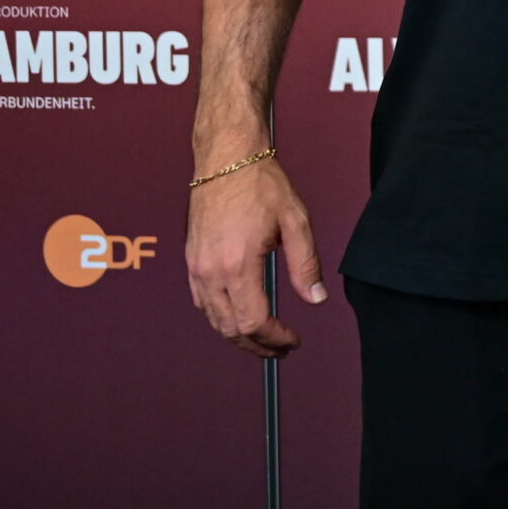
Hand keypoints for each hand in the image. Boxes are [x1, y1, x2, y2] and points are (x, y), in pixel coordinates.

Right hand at [186, 157, 327, 356]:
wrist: (226, 159)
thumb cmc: (261, 184)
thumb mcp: (296, 221)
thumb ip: (306, 264)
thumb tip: (316, 299)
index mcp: (238, 264)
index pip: (253, 321)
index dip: (275, 338)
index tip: (294, 341)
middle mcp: (210, 271)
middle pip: (230, 328)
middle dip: (257, 345)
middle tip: (281, 349)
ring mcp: (196, 267)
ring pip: (213, 320)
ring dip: (237, 335)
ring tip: (264, 338)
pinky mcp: (191, 261)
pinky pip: (202, 302)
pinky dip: (221, 317)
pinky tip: (239, 315)